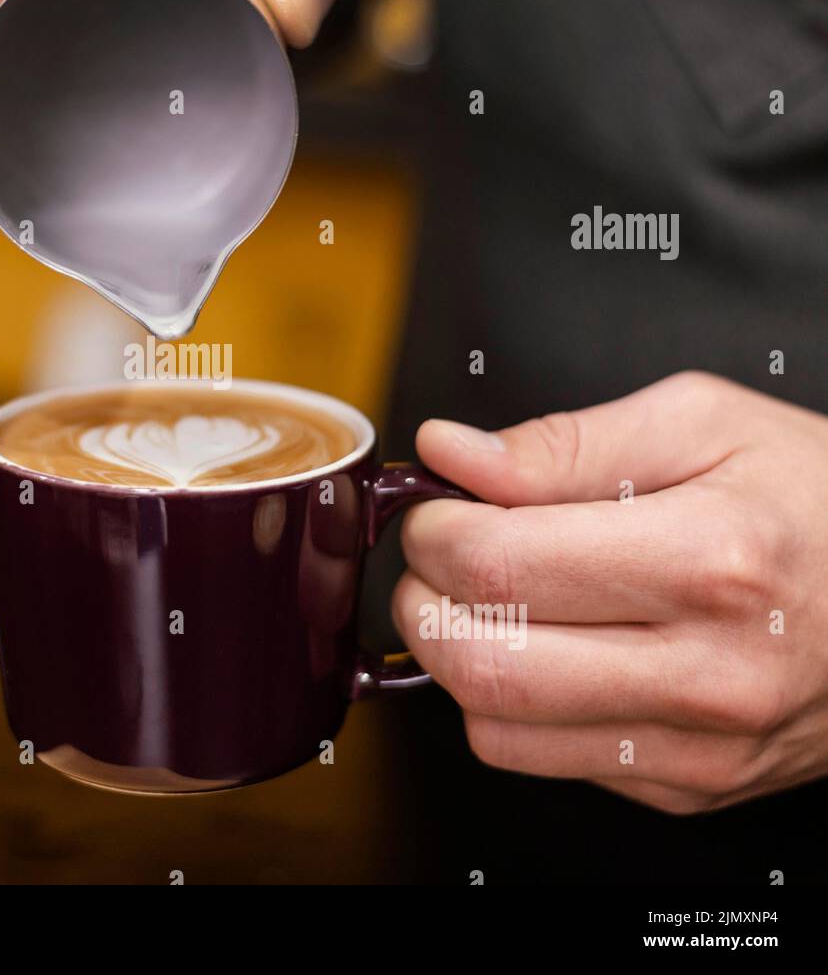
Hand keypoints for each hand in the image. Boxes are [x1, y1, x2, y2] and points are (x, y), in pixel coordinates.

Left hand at [396, 371, 827, 813]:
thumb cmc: (817, 498)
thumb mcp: (703, 423)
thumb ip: (562, 442)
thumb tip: (449, 453)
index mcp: (710, 560)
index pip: (497, 567)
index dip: (432, 531)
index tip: (435, 508)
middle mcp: (707, 672)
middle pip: (479, 663)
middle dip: (421, 598)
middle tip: (439, 555)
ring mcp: (700, 746)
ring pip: (494, 728)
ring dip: (454, 657)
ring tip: (486, 599)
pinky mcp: (689, 786)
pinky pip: (542, 759)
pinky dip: (512, 703)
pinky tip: (548, 646)